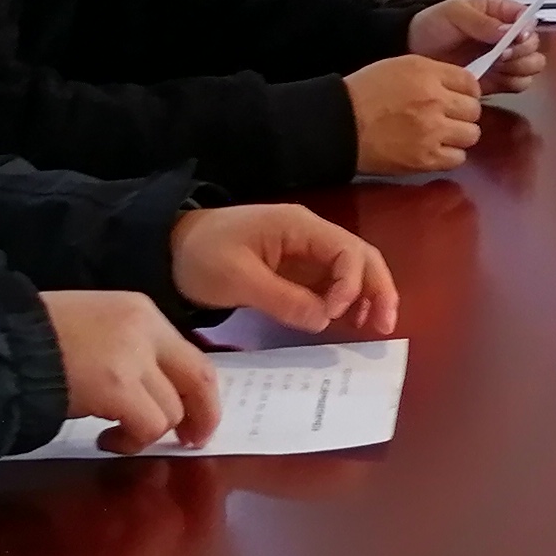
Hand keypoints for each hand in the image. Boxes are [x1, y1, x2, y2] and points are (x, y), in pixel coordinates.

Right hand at [41, 290, 215, 453]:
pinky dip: (131, 442)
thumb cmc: (36, 337)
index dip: (199, 392)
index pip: (192, 354)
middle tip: (190, 441)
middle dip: (203, 417)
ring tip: (117, 437)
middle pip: (199, 380)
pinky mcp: (117, 387)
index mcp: (141, 311)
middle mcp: (146, 329)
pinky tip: (106, 441)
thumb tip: (158, 388)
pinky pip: (147, 426)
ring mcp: (133, 358)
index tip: (195, 415)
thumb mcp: (94, 327)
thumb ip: (131, 349)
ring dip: (149, 433)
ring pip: (171, 410)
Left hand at [168, 203, 401, 338]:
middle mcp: (309, 235)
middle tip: (386, 326)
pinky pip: (331, 283)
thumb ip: (283, 298)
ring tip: (374, 328)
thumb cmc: (201, 256)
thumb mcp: (237, 278)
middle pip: (360, 257)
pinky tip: (349, 323)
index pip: (346, 250)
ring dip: (367, 296)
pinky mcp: (295, 270)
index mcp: (298, 227)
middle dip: (377, 289)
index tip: (335, 314)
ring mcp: (304, 252)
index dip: (351, 284)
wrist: (169, 248)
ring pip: (351, 270)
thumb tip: (324, 320)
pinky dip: (346, 302)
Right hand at [342, 54, 485, 172]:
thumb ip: (433, 74)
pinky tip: (435, 149)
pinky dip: (450, 155)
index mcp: (427, 74)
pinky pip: (458, 158)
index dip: (466, 91)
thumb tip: (460, 87)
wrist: (339, 125)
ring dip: (459, 135)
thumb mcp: (400, 67)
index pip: (470, 83)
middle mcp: (434, 101)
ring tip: (442, 134)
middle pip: (474, 110)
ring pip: (471, 135)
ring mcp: (432, 131)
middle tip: (446, 116)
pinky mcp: (426, 158)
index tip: (457, 97)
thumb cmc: (365, 93)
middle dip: (463, 113)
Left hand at [408, 0, 541, 88]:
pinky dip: (513, 83)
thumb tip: (507, 32)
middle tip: (501, 56)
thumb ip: (481, 22)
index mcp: (500, 12)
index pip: (528, 19)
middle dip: (523, 52)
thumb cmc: (432, 25)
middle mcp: (507, 36)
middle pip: (534, 46)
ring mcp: (504, 59)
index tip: (516, 39)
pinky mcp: (499, 80)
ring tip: (497, 67)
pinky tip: (496, 79)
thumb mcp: (454, 14)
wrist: (413, 50)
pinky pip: (519, 84)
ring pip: (531, 66)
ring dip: (520, 68)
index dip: (527, 30)